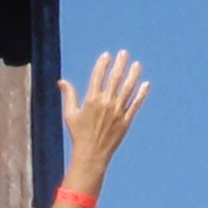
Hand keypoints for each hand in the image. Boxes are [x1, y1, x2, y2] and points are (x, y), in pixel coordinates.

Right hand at [58, 49, 147, 184]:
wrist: (91, 155)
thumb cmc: (78, 134)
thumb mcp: (70, 114)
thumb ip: (69, 95)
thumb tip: (61, 81)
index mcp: (91, 99)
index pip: (98, 76)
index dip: (102, 64)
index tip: (107, 55)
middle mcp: (106, 103)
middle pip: (115, 78)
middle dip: (120, 64)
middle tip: (124, 53)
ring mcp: (118, 111)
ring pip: (128, 89)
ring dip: (133, 75)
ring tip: (137, 64)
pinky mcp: (126, 120)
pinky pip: (136, 104)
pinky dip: (142, 94)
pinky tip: (146, 84)